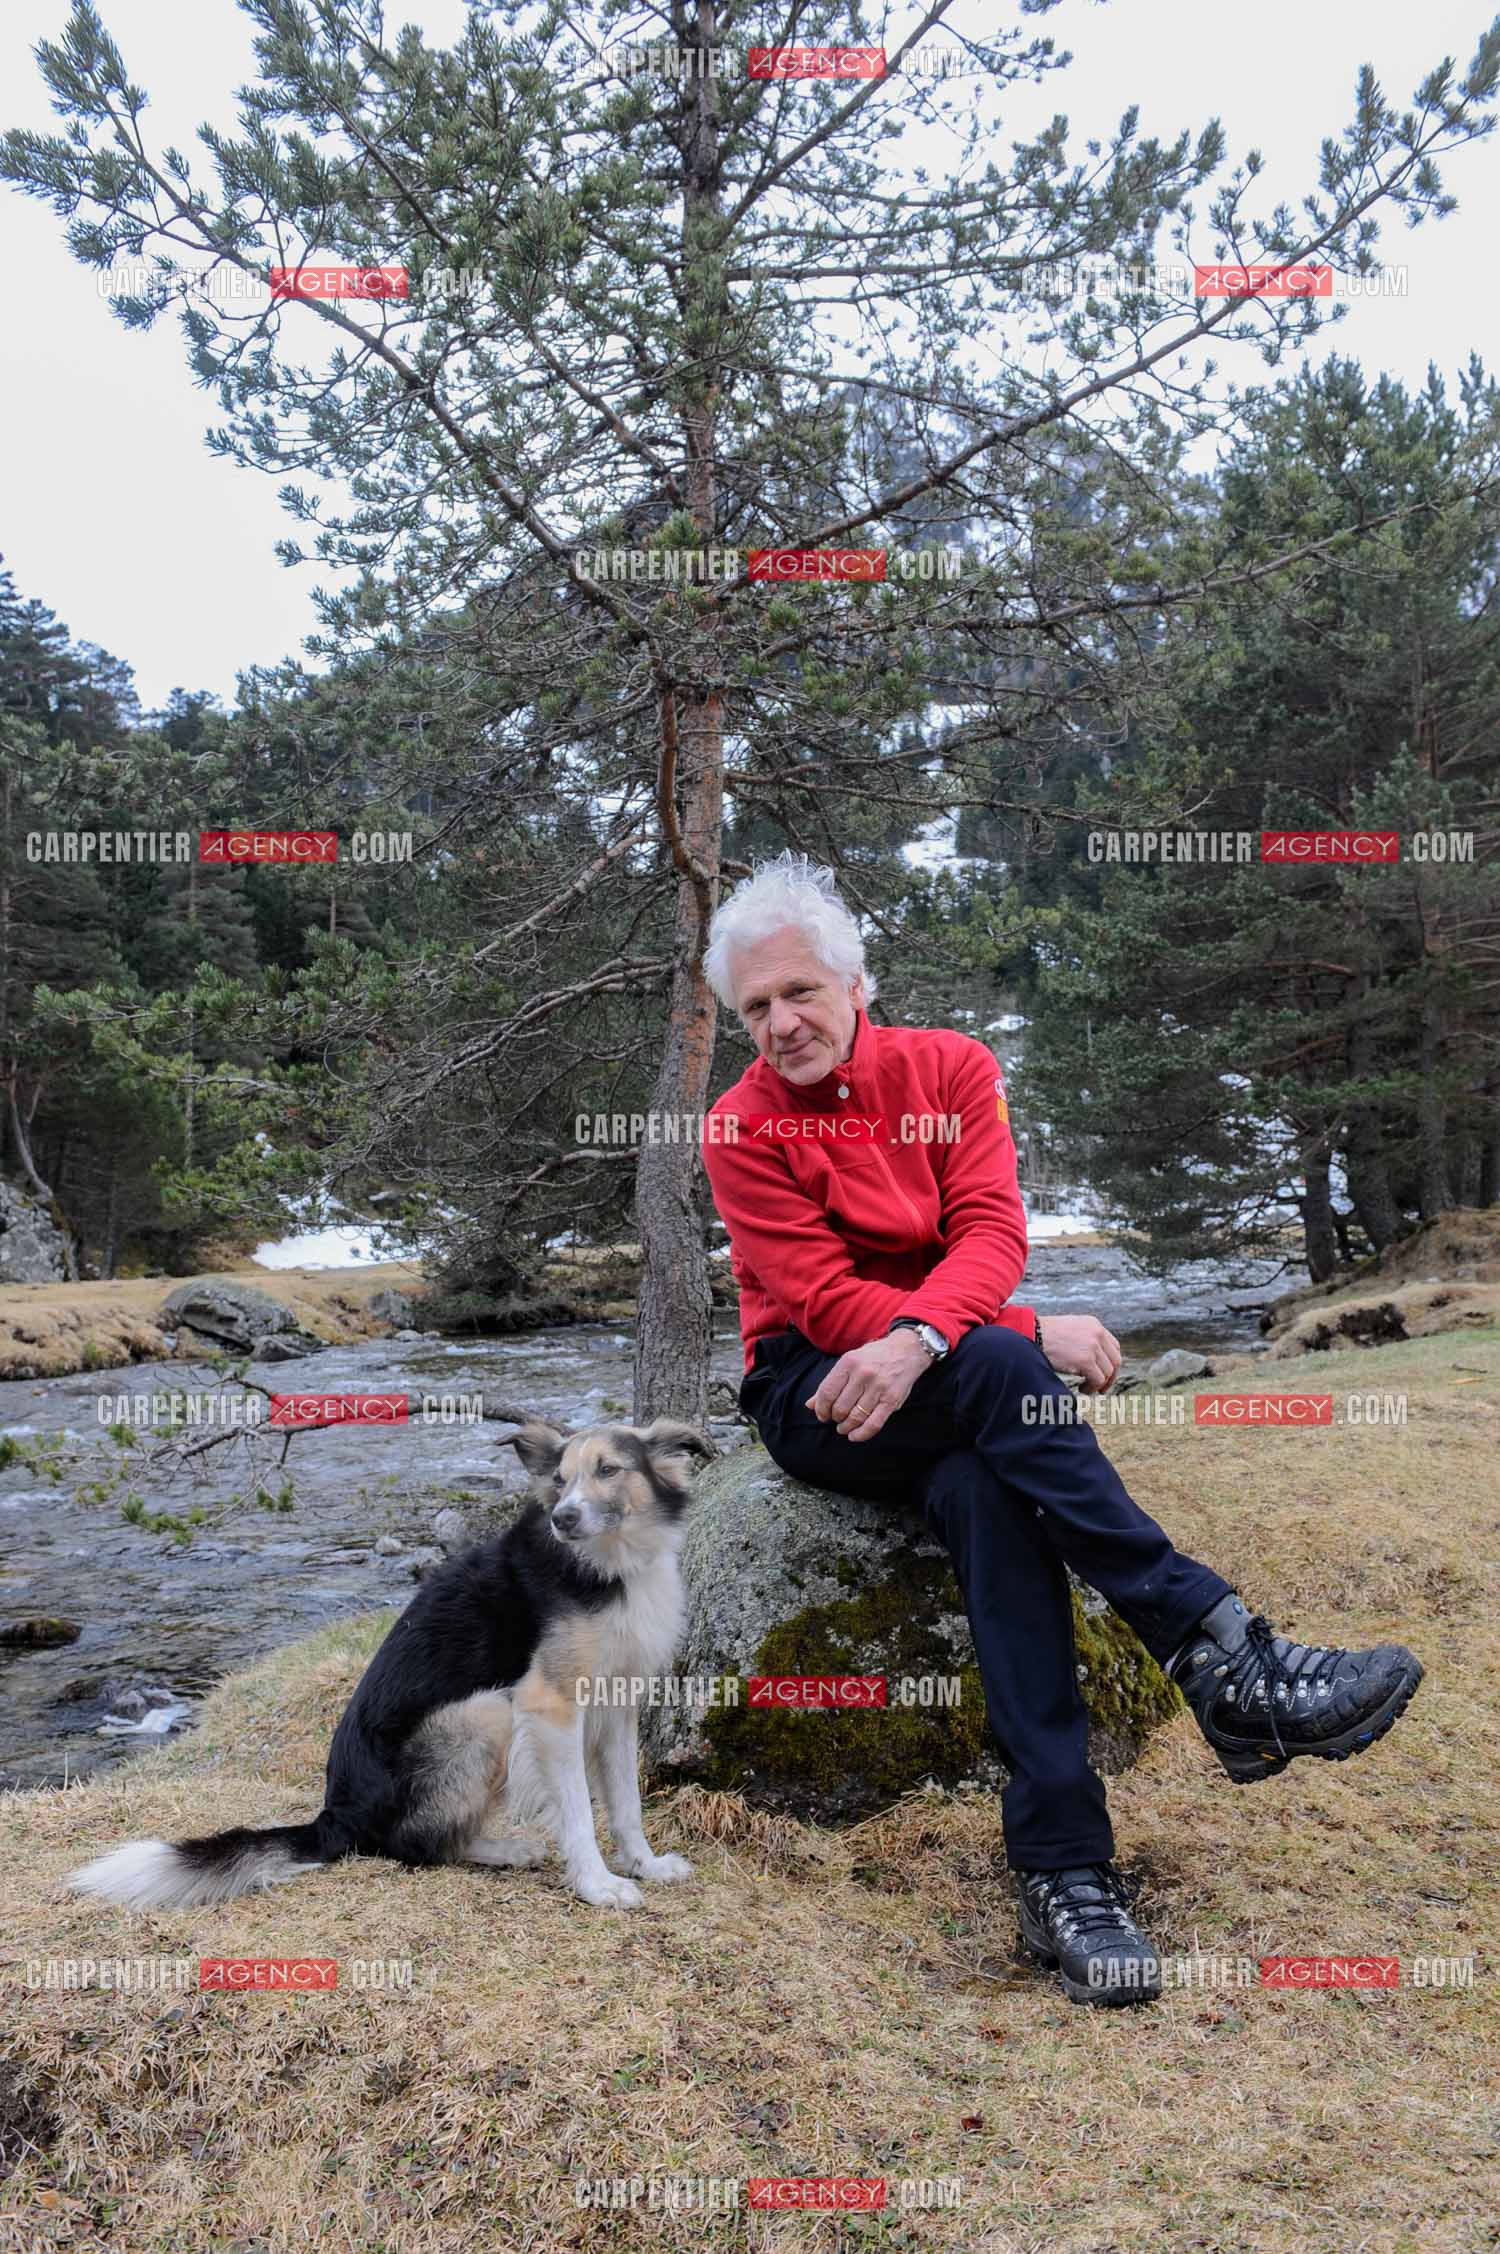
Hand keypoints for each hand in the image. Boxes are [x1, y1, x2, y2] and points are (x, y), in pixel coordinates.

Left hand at [806, 1329, 930, 1440]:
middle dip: (834, 1418)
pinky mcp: (892, 1400)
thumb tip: (810, 1405)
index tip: (822, 1415)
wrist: (906, 1350)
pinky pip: (873, 1424)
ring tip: (843, 1428)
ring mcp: (879, 1387)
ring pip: (855, 1417)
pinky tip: (854, 1435)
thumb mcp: (849, 1362)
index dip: (821, 1408)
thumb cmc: (873, 1357)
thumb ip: (830, 1383)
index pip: (827, 1392)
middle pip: (840, 1407)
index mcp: (849, 1362)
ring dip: (845, 1427)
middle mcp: (863, 1374)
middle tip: (836, 1419)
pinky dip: (861, 1434)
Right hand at [1037, 1313, 1121, 1393]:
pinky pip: (1098, 1380)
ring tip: (1085, 1388)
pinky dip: (1092, 1388)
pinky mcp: (1086, 1360)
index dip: (1111, 1363)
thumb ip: (1085, 1339)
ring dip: (1099, 1384)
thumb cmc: (1045, 1335)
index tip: (1105, 1373)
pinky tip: (1082, 1389)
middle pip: (1115, 1360)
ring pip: (1107, 1372)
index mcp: (1094, 1325)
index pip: (1114, 1346)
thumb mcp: (1071, 1330)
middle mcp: (1097, 1334)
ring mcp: (1093, 1347)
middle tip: (1101, 1387)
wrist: (1032, 1334)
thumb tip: (1094, 1359)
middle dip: (1110, 1377)